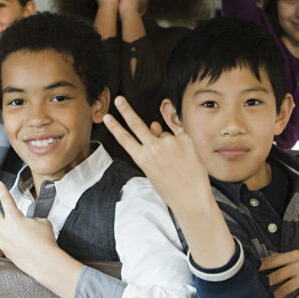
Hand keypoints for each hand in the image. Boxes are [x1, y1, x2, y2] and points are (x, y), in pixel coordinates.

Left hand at [0, 181, 61, 276]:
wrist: (44, 262)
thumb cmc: (45, 241)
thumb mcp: (42, 222)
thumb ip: (32, 219)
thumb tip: (28, 222)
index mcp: (14, 218)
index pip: (6, 199)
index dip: (2, 190)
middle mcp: (5, 229)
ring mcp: (3, 241)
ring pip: (0, 229)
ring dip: (5, 226)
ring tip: (18, 230)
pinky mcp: (5, 252)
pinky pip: (4, 241)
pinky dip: (9, 239)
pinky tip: (18, 242)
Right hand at [103, 97, 211, 217]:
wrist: (191, 198)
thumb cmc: (172, 188)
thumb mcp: (154, 170)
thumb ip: (150, 148)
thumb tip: (154, 125)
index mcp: (142, 159)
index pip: (124, 138)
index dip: (115, 127)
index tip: (107, 117)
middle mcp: (153, 148)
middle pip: (136, 124)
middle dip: (126, 110)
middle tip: (119, 99)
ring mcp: (169, 142)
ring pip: (163, 134)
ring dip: (168, 143)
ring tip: (176, 162)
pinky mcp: (185, 138)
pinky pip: (179, 136)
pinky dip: (181, 144)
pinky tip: (185, 157)